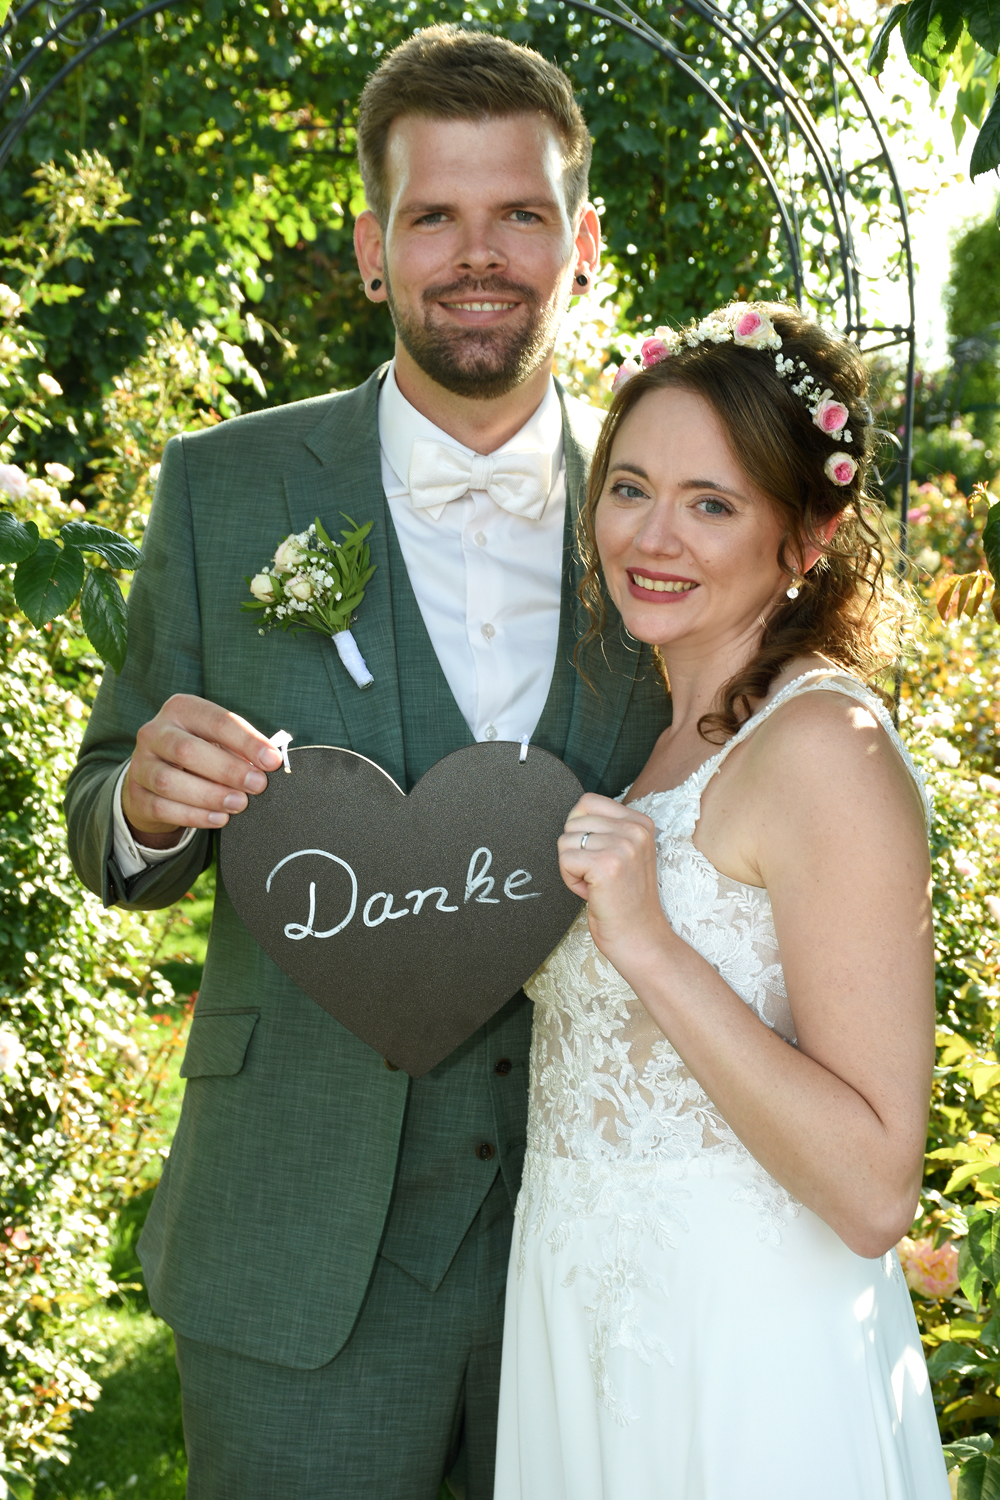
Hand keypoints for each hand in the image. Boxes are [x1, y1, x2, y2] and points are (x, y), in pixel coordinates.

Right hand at [121, 694, 282, 846]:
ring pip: (169, 781)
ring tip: (239, 804)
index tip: (272, 761)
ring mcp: (140, 764)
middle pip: (187, 750)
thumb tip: (270, 763)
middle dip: (227, 769)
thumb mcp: (218, 742)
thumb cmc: (199, 755)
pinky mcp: (135, 794)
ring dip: (210, 795)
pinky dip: (194, 816)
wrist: (155, 780)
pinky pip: (162, 807)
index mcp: (181, 709)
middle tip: (257, 785)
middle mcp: (155, 732)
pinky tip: (219, 818)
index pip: (216, 721)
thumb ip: (241, 750)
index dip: (247, 741)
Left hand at [558, 793, 670, 965]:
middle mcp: (635, 830)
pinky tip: (591, 892)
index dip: (579, 830)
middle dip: (575, 852)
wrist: (640, 937)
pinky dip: (570, 880)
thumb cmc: (626, 900)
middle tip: (597, 876)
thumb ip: (607, 830)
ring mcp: (622, 846)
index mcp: (641, 822)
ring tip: (596, 885)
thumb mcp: (626, 853)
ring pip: (565, 841)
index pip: (587, 802)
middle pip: (573, 821)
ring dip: (572, 868)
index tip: (597, 856)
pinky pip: (565, 860)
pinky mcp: (606, 865)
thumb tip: (573, 814)